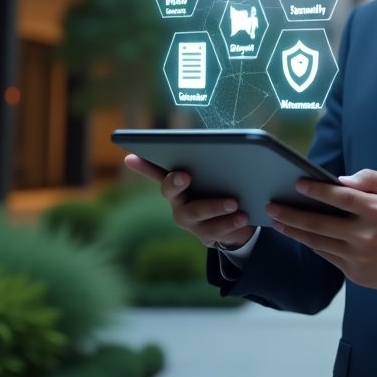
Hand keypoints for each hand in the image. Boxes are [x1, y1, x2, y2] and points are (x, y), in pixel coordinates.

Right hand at [123, 154, 254, 248]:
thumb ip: (214, 159)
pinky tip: (244, 216)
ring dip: (214, 207)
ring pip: (195, 213)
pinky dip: (230, 223)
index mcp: (178, 182)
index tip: (132, 157)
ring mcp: (190, 221)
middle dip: (174, 183)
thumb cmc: (222, 189)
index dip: (142, 164)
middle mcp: (177, 201)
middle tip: (184, 175)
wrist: (235, 223)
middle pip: (169, 191)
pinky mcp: (205, 236)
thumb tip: (229, 140)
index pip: (155, 169)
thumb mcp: (219, 173)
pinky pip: (215, 231)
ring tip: (234, 203)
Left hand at [266, 170, 376, 295]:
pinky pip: (328, 257)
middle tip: (272, 206)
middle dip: (292, 213)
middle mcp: (365, 235)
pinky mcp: (356, 274)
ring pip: (318, 242)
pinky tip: (303, 237)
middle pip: (319, 223)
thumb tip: (343, 180)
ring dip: (296, 231)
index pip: (338, 197)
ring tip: (278, 222)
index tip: (297, 182)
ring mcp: (359, 257)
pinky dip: (314, 246)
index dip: (315, 189)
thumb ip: (373, 179)